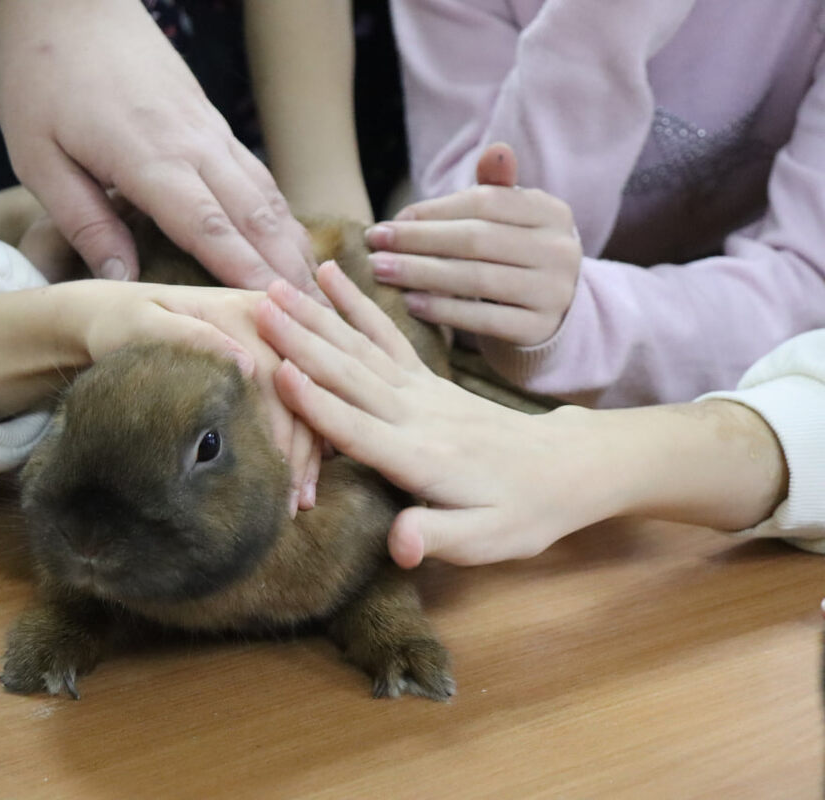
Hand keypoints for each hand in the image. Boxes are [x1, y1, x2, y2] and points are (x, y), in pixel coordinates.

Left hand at [0, 0, 324, 300]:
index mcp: (146, 158)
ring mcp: (208, 129)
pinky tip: (290, 241)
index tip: (275, 312)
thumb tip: (123, 279)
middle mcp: (192, 144)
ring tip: (317, 291)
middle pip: (254, 216)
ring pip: (266, 193)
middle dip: (287, 271)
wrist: (68, 1)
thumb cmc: (41, 79)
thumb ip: (83, 222)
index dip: (245, 274)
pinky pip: (256, 173)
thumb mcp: (38, 158)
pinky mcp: (211, 120)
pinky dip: (280, 213)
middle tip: (316, 318)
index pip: (209, 227)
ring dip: (293, 244)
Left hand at [0, 280, 320, 513]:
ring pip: (305, 402)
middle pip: (301, 392)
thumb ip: (189, 337)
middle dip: (301, 450)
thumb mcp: (141, 326)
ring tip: (298, 503)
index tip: (279, 475)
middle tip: (293, 504)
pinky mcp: (269, 360)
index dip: (284, 429)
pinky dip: (299, 443)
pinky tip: (295, 482)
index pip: (279, 376)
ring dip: (306, 454)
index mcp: (244, 310)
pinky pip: (296, 404)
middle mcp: (268, 322)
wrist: (111, 319)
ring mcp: (272, 341)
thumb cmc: (120, 327)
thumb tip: (246, 364)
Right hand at [257, 260, 602, 565]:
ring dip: (315, 317)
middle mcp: (417, 415)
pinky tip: (330, 275)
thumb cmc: (524, 511)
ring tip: (275, 287)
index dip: (318, 405)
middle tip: (259, 308)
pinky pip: (384, 335)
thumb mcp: (487, 540)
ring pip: (360, 347)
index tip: (278, 372)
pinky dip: (355, 303)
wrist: (568, 467)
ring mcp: (421, 390)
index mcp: (423, 458)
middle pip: (350, 375)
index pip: (361, 429)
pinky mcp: (425, 378)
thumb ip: (438, 538)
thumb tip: (400, 544)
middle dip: (302, 342)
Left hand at [365, 143, 581, 346]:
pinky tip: (409, 303)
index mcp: (552, 212)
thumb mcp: (510, 221)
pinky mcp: (538, 329)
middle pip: (476, 240)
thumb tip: (496, 148)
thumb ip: (495, 189)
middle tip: (374, 243)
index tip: (391, 220)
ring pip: (476, 279)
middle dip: (418, 240)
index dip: (433, 211)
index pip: (484, 203)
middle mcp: (560, 250)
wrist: (550, 316)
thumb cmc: (514, 258)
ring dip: (420, 274)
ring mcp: (553, 292)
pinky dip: (442, 311)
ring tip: (381, 271)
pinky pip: (482, 319)